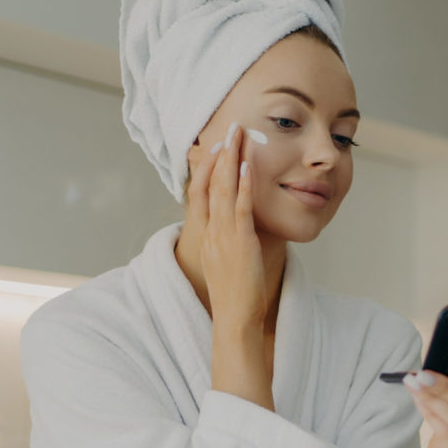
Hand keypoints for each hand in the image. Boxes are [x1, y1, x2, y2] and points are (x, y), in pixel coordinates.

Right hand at [184, 122, 267, 333]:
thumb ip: (227, 242)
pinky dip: (244, 185)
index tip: (214, 147)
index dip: (205, 168)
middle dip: (220, 154)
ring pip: (224, 189)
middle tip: (229, 129)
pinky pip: (241, 208)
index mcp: (206, 236)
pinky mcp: (240, 241)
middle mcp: (211, 231)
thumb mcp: (225, 262)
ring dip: (231, 160)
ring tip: (238, 135)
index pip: (199, 193)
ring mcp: (224, 235)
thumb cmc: (235, 294)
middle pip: (210, 184)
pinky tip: (248, 165)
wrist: (233, 318)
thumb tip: (237, 229)